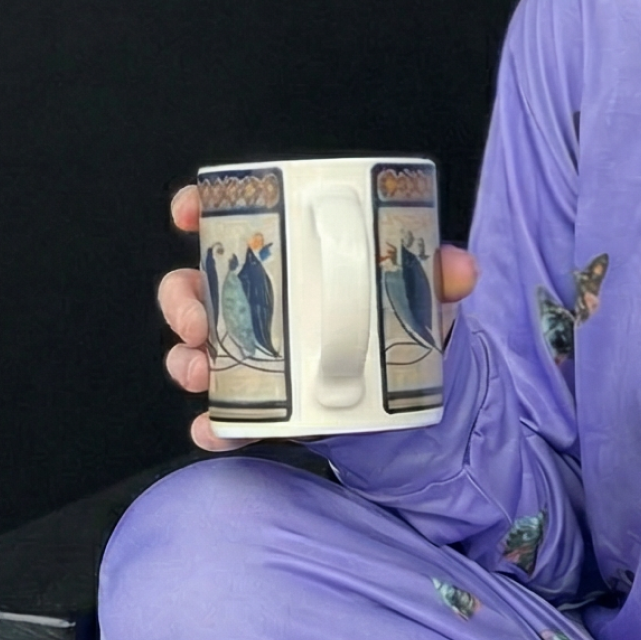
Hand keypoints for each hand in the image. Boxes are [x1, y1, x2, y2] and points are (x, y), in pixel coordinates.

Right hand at [161, 184, 479, 452]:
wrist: (409, 390)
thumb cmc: (398, 319)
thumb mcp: (418, 292)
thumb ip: (439, 277)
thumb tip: (460, 269)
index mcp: (284, 260)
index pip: (227, 222)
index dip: (196, 210)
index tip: (187, 211)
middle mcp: (257, 303)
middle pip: (193, 288)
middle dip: (180, 301)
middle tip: (198, 320)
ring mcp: (251, 353)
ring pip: (195, 350)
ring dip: (186, 361)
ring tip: (201, 371)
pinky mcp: (260, 404)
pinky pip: (226, 416)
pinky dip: (216, 426)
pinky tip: (217, 429)